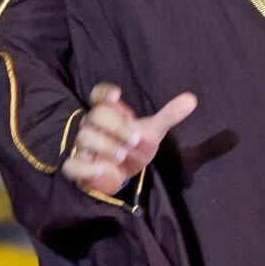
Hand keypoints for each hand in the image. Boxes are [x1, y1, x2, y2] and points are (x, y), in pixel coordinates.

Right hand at [62, 83, 197, 199]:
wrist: (122, 173)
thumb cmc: (134, 145)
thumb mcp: (152, 131)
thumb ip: (169, 115)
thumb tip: (192, 99)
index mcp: (109, 112)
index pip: (98, 95)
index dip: (104, 92)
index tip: (118, 95)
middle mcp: (92, 126)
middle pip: (95, 115)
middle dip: (116, 126)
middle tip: (134, 139)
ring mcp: (83, 146)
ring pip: (84, 137)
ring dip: (104, 145)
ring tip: (122, 155)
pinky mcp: (78, 168)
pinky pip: (72, 165)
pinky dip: (85, 168)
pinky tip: (102, 170)